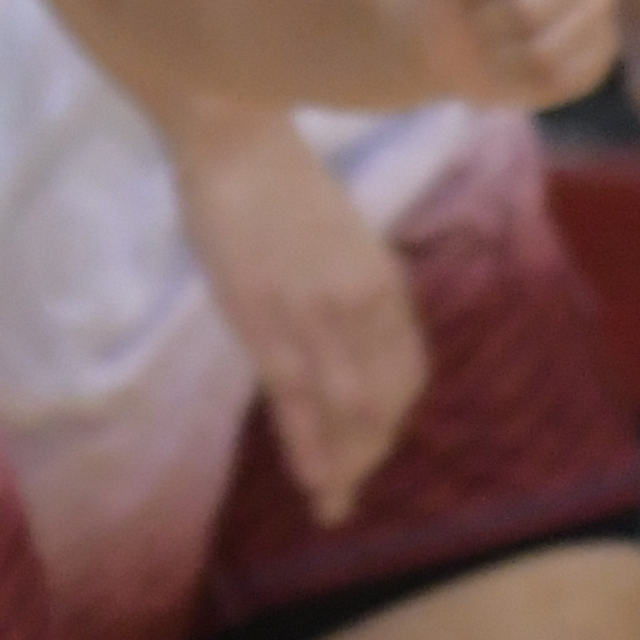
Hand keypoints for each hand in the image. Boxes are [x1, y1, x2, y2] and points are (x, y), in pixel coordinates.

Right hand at [167, 108, 422, 524]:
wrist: (235, 139)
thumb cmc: (278, 178)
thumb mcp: (339, 235)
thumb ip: (351, 287)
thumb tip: (353, 333)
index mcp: (383, 280)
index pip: (405, 368)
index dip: (394, 414)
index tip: (376, 440)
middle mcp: (362, 305)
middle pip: (381, 399)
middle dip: (370, 450)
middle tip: (351, 486)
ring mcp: (314, 315)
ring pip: (344, 411)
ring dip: (344, 463)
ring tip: (334, 500)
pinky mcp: (263, 319)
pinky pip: (294, 401)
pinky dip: (309, 448)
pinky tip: (312, 478)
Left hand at [399, 0, 622, 111]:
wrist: (437, 41)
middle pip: (528, 13)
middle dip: (482, 24)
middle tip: (472, 17)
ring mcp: (599, 8)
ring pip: (544, 51)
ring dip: (497, 56)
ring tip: (490, 41)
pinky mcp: (601, 57)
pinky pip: (561, 79)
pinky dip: (522, 81)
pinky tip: (512, 64)